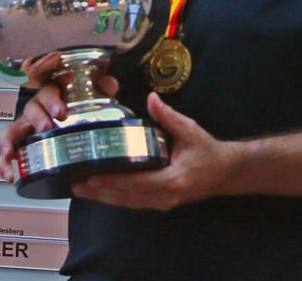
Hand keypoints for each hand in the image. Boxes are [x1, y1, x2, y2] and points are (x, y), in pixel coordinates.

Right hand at [0, 64, 121, 182]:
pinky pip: (7, 150)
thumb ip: (100, 87)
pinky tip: (8, 174)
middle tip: (46, 127)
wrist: (62, 117)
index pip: (48, 91)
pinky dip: (4, 162)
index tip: (60, 112)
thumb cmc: (71, 103)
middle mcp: (36, 108)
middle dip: (38, 118)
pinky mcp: (19, 143)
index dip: (52, 101)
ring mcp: (25, 126)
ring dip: (11, 142)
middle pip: (31, 108)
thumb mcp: (88, 94)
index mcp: (51, 94)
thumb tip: (110, 84)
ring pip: (12, 130)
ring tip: (12, 153)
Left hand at [68, 92, 236, 209]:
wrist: (227, 172)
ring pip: (127, 203)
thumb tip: (152, 98)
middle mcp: (165, 196)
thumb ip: (168, 117)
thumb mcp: (190, 130)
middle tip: (74, 184)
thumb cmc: (208, 151)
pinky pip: (134, 203)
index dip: (111, 182)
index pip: (135, 183)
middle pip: (126, 197)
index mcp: (171, 180)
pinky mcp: (161, 203)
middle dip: (99, 192)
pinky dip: (115, 198)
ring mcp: (163, 203)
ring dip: (103, 198)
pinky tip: (99, 193)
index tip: (90, 178)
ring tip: (79, 189)